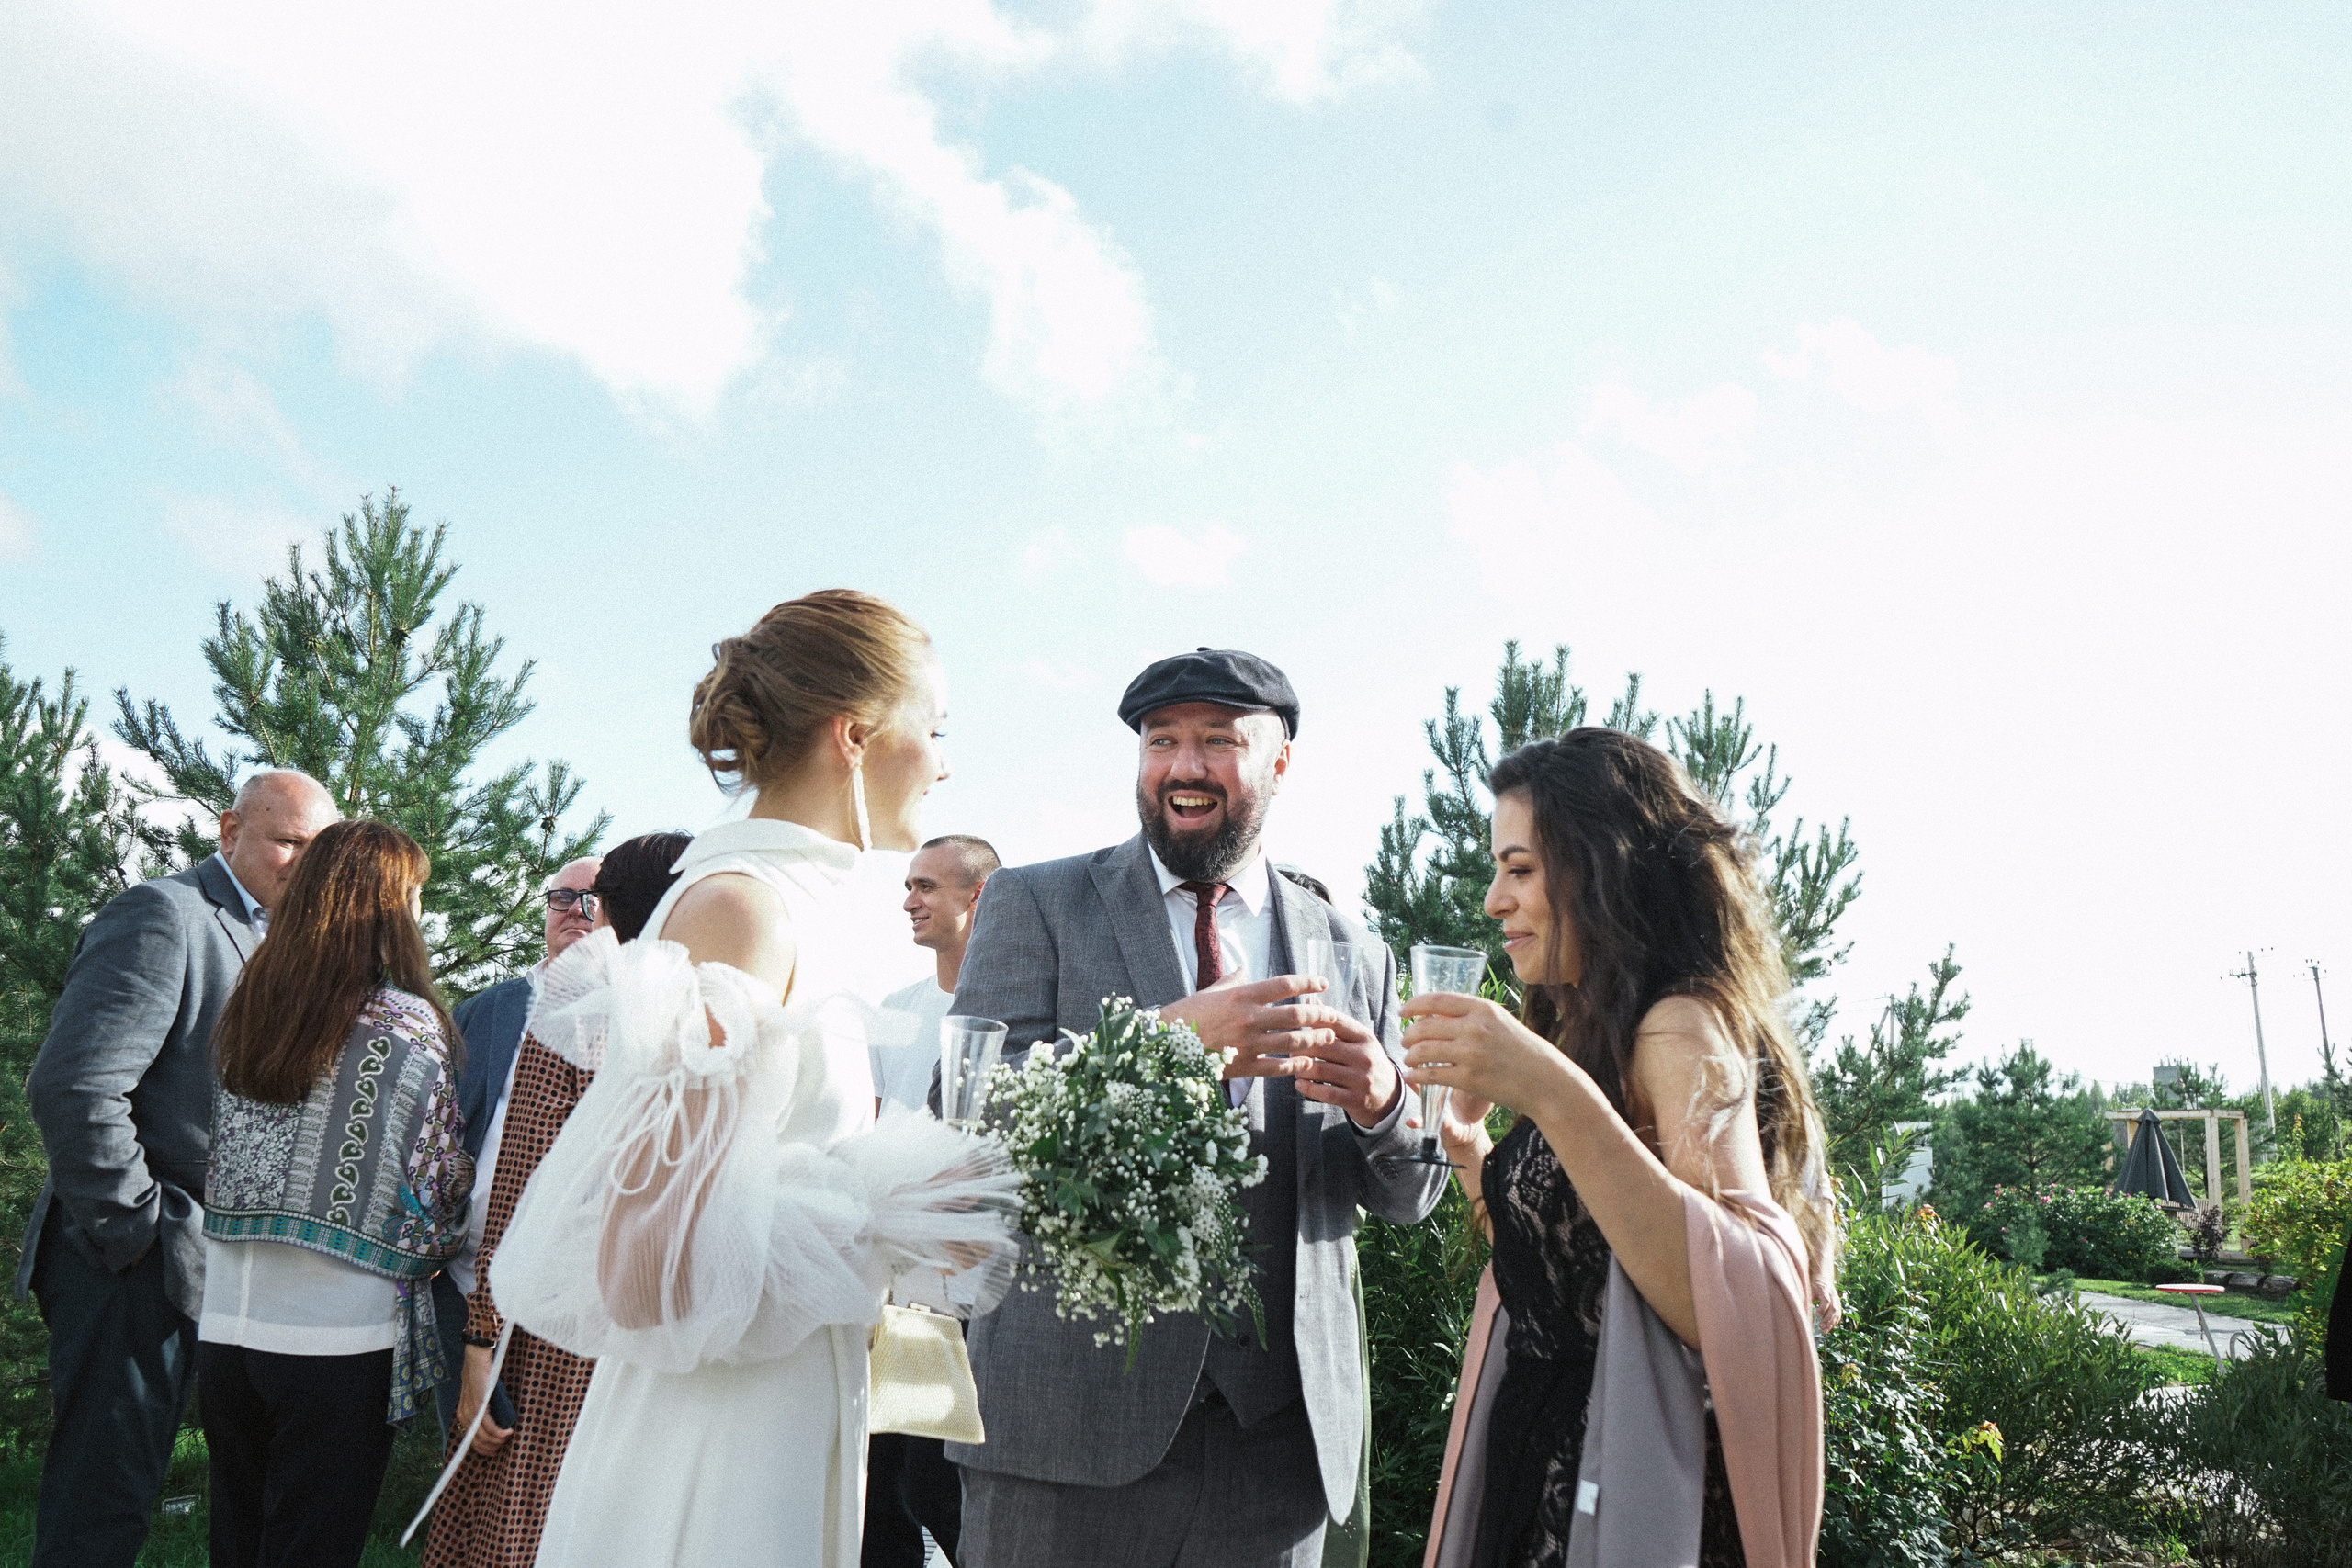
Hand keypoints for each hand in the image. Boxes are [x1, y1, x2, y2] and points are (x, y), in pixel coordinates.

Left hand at [457, 1343, 511, 1455]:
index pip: (471, 1439)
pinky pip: (489, 1426)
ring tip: (509, 1438)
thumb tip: (495, 1418)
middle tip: (505, 1446)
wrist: (476, 1360)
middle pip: (477, 1441)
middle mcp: (464, 1416)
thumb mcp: (480, 1395)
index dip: (483, 1448)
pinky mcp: (479, 1407)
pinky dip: (499, 1432)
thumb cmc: (481, 1376)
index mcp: (463, 1415)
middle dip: (491, 1447)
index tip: (494, 1451)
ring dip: (498, 1441)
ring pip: (484, 1436)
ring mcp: (470, 1412)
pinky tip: (508, 1433)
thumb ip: (483, 1407)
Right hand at [1158, 974, 1348, 1083]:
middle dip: (1320, 1014)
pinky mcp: (1243, 1066)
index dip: (1308, 982)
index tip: (1323, 983)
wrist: (1164, 1045)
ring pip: (1293, 1042)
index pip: (1284, 984)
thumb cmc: (1186, 1015)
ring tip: (1328, 1038)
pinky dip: (1295, 1066)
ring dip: (1315, 1040)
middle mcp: (1248, 1018)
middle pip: (1296, 1014)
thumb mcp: (1209, 992)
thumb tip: (1244, 969)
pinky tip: (1307, 1063)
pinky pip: (1277, 1067)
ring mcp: (1247, 1043)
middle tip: (1333, 1015)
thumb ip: (1231, 980)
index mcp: (1242, 995)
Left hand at [1283, 1005, 1401, 1127]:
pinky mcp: (1355, 1099)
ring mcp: (1361, 1079)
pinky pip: (1326, 1093)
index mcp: (1365, 1037)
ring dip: (1300, 1067)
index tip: (1295, 1022)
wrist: (1389, 1096)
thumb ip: (1334, 1023)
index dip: (1312, 1019)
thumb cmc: (1365, 1061)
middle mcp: (1365, 1056)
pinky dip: (1308, 1088)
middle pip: (1324, 1045)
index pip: (1336, 1021)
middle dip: (1302, 1046)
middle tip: (1288, 1046)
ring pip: (1321, 1069)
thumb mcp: (1358, 1040)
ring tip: (1291, 1065)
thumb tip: (1310, 999)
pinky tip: (1298, 1083)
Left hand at [1400, 992, 1580, 1128]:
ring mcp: (1471, 1053)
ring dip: (1410, 1056)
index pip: (1437, 1000)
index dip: (1414, 1004)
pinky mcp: (1469, 1079)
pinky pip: (1431, 1074)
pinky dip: (1417, 1075)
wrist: (1547, 1081)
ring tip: (1409, 1060)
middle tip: (1405, 1041)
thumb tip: (1439, 1015)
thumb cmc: (1525, 1052)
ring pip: (1423, 1050)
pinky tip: (1414, 1077)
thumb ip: (1474, 1017)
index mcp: (1483, 1009)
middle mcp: (1476, 1027)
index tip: (1403, 1011)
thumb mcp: (1501, 1023)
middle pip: (1425, 1026)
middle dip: (1409, 1034)